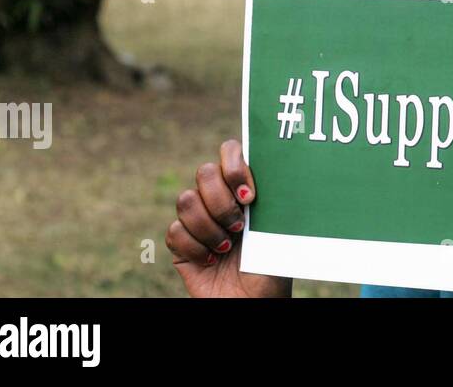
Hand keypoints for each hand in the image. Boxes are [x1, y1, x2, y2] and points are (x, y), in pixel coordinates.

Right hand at [166, 138, 291, 297]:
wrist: (252, 301)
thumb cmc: (271, 266)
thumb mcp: (277, 229)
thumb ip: (269, 197)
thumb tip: (274, 165)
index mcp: (244, 186)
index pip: (230, 150)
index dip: (234, 167)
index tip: (249, 197)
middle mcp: (219, 197)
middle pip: (204, 172)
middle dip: (221, 202)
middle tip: (239, 227)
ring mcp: (198, 219)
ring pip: (186, 200)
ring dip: (209, 227)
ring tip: (226, 247)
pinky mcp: (180, 243)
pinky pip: (175, 231)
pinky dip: (195, 248)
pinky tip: (211, 260)